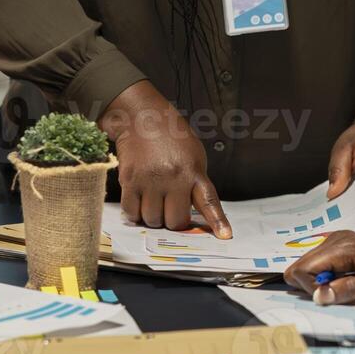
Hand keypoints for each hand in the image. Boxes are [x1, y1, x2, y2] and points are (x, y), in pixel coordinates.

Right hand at [101, 82, 231, 236]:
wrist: (142, 117)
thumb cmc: (171, 137)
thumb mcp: (194, 156)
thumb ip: (195, 183)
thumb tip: (195, 212)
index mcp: (193, 171)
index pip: (209, 202)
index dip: (217, 221)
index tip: (225, 236)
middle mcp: (173, 177)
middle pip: (175, 221)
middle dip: (173, 220)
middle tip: (170, 208)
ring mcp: (150, 180)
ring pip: (152, 219)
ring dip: (153, 217)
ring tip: (153, 201)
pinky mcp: (129, 180)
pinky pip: (131, 212)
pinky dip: (134, 213)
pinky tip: (139, 202)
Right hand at [284, 231, 354, 303]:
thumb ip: (351, 290)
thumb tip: (320, 296)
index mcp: (345, 248)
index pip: (303, 270)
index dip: (313, 289)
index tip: (336, 296)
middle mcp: (336, 240)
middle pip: (300, 267)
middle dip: (314, 287)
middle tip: (343, 293)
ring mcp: (336, 242)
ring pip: (307, 267)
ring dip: (322, 283)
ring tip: (350, 286)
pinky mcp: (339, 247)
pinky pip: (319, 266)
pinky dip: (328, 279)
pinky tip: (349, 281)